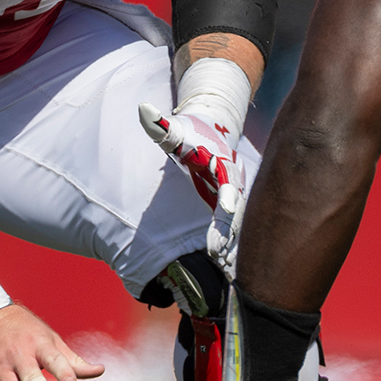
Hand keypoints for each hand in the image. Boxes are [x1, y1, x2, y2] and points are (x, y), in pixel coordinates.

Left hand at [139, 101, 248, 273]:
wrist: (212, 132)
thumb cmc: (191, 135)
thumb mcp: (176, 131)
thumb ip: (159, 125)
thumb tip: (143, 109)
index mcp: (225, 167)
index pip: (229, 188)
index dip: (227, 205)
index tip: (223, 217)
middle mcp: (234, 186)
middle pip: (236, 213)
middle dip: (229, 234)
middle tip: (218, 256)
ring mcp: (234, 198)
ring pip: (237, 225)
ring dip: (232, 247)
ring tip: (223, 271)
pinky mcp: (230, 209)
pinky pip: (232, 230)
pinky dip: (230, 247)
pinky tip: (224, 270)